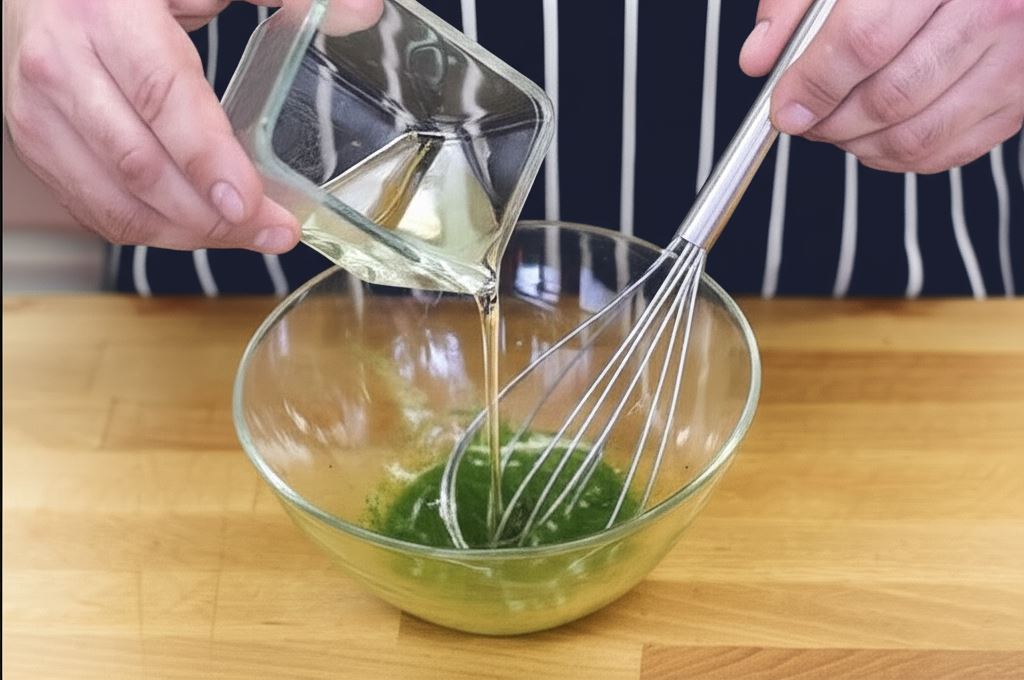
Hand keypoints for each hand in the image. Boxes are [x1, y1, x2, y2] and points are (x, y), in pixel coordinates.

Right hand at [2, 0, 380, 251]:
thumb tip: (365, 11)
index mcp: (105, 12)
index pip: (161, 97)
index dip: (209, 160)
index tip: (252, 204)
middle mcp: (60, 65)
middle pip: (142, 168)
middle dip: (217, 217)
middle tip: (276, 232)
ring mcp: (38, 112)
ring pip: (118, 203)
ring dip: (191, 234)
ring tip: (250, 236)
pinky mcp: (38, 146)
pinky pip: (98, 211)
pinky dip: (156, 231)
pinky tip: (203, 227)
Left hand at [740, 0, 1023, 173]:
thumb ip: (796, 5)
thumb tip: (759, 58)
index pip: (864, 42)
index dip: (814, 85)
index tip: (784, 108)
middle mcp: (993, 11)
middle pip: (890, 96)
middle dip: (830, 122)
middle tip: (804, 120)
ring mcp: (1015, 60)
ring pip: (917, 135)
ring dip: (858, 146)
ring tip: (833, 128)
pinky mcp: (1019, 99)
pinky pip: (948, 151)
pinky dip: (897, 159)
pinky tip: (872, 138)